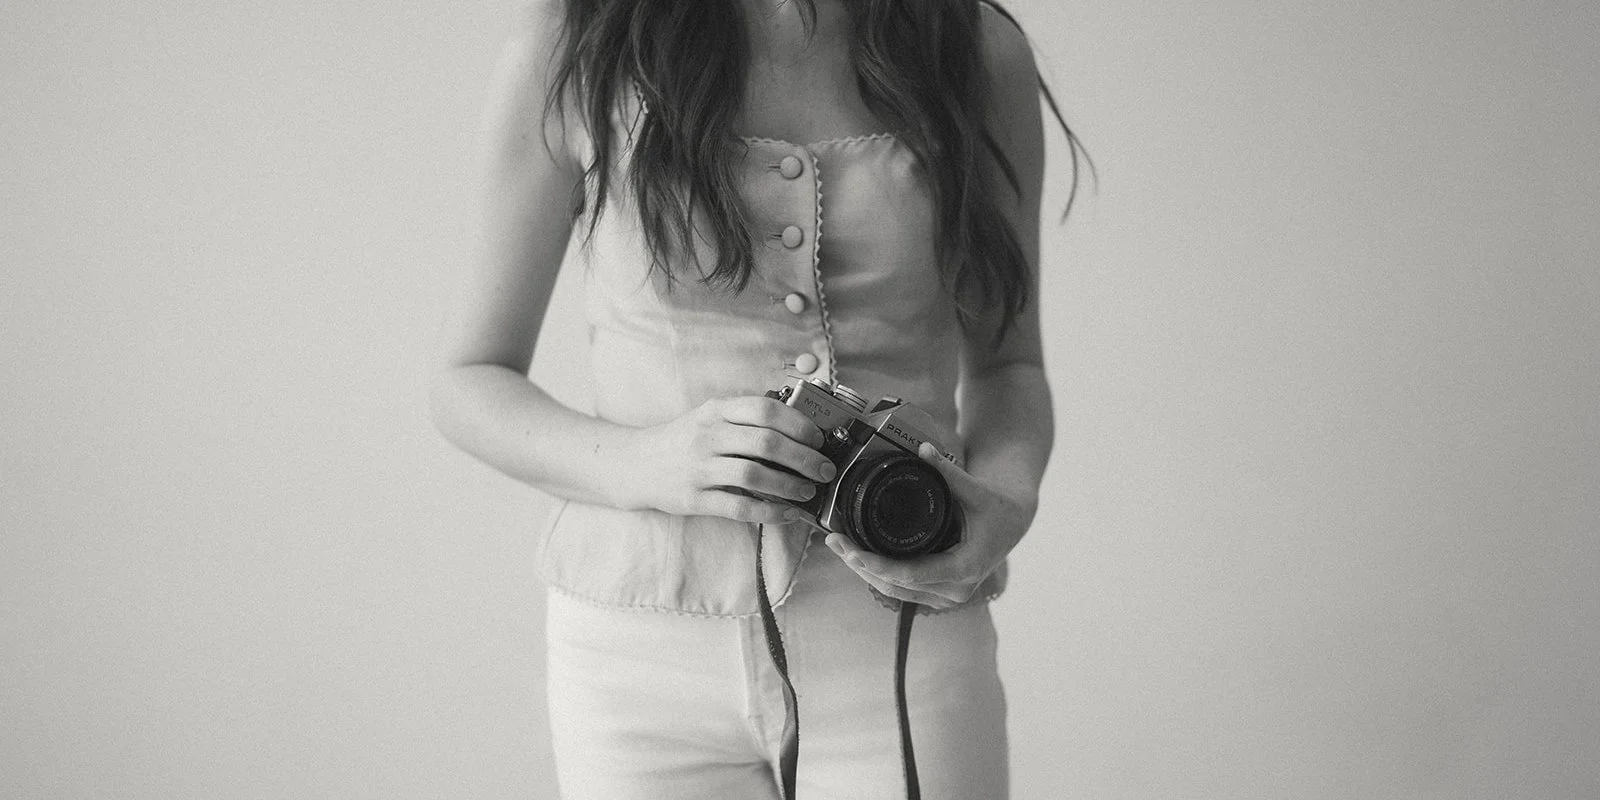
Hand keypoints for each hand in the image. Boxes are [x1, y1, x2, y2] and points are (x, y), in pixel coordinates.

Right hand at [623, 395, 838, 523]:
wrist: (633, 464)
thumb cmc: (682, 440)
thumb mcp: (708, 417)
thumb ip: (744, 420)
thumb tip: (798, 431)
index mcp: (715, 411)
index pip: (764, 410)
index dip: (798, 423)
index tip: (818, 438)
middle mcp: (707, 436)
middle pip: (766, 443)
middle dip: (804, 458)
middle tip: (825, 469)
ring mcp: (699, 468)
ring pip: (754, 475)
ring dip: (789, 486)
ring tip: (807, 492)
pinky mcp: (693, 499)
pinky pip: (738, 506)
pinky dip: (768, 511)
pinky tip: (785, 513)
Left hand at [824, 442, 1035, 608]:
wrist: (1012, 522)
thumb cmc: (997, 506)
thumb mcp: (977, 488)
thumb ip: (949, 471)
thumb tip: (923, 449)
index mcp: (965, 567)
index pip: (910, 574)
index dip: (876, 564)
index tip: (850, 550)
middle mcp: (956, 589)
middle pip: (896, 586)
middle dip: (861, 565)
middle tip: (834, 541)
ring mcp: (946, 594)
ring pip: (895, 590)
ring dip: (865, 571)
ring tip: (839, 546)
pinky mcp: (937, 590)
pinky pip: (901, 588)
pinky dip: (878, 572)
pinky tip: (856, 554)